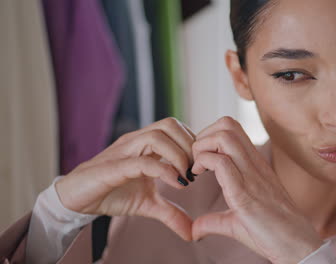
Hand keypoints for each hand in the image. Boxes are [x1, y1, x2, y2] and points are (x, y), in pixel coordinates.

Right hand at [55, 117, 195, 240]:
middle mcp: (136, 142)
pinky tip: (175, 184)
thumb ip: (171, 213)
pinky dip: (163, 170)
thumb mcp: (148, 204)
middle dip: (189, 146)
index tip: (201, 166)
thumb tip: (193, 232)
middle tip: (195, 171)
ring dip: (178, 156)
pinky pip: (141, 161)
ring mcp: (123, 152)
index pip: (176, 127)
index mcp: (146, 145)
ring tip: (185, 178)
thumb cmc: (112, 194)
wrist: (76, 199)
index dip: (193, 143)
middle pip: (170, 124)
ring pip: (157, 136)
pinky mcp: (112, 168)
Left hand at [190, 117, 323, 263]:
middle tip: (195, 159)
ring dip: (202, 147)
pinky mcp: (245, 193)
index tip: (199, 159)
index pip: (231, 129)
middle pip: (227, 124)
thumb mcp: (236, 223)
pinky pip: (222, 163)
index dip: (208, 136)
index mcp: (254, 165)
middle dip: (203, 135)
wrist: (297, 247)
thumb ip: (214, 221)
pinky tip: (197, 178)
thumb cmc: (272, 234)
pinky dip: (203, 163)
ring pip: (224, 137)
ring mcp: (251, 176)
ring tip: (197, 168)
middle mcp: (254, 164)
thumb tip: (194, 230)